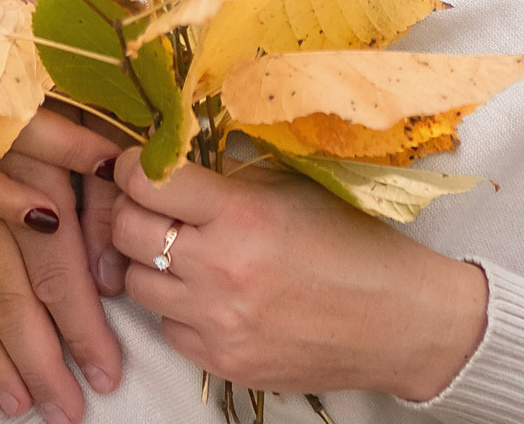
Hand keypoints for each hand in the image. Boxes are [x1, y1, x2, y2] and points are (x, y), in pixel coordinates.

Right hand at [0, 111, 131, 422]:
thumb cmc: (12, 35)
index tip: (109, 366)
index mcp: (23, 159)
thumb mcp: (74, 83)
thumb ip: (97, 162)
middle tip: (73, 406)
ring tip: (20, 401)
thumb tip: (114, 241)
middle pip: (9, 289)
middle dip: (43, 355)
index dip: (84, 320)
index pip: (58, 259)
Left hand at [112, 158, 486, 400]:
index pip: (149, 182)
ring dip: (150, 263)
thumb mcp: (296, 190)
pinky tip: (211, 295)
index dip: (135, 167)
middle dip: (131, 211)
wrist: (397, 322)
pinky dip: (180, 308)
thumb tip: (176, 162)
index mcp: (242, 214)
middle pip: (126, 232)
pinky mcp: (221, 362)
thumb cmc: (355, 245)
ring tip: (184, 252)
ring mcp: (217, 322)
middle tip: (152, 206)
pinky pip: (168, 327)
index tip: (140, 165)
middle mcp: (220, 269)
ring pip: (135, 284)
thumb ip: (233, 180)